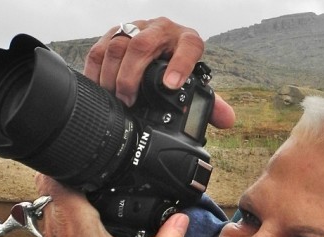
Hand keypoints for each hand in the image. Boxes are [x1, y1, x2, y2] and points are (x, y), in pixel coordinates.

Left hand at [25, 175, 188, 236]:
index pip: (61, 164)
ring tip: (95, 197)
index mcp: (70, 212)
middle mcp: (51, 218)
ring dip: (67, 192)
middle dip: (74, 171)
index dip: (78, 156)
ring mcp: (42, 233)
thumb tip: (182, 222)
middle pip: (51, 175)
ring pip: (47, 196)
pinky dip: (64, 213)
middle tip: (100, 177)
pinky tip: (87, 227)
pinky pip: (49, 217)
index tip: (100, 161)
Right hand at [83, 16, 234, 127]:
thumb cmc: (179, 68)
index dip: (181, 65)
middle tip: (130, 100)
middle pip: (143, 45)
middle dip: (132, 75)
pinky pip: (99, 48)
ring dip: (113, 74)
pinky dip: (96, 70)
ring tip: (115, 98)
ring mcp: (136, 28)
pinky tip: (98, 89)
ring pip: (118, 44)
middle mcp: (162, 30)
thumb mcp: (195, 82)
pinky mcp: (114, 33)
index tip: (171, 86)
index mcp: (187, 40)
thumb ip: (211, 103)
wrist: (161, 46)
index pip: (189, 46)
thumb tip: (227, 120)